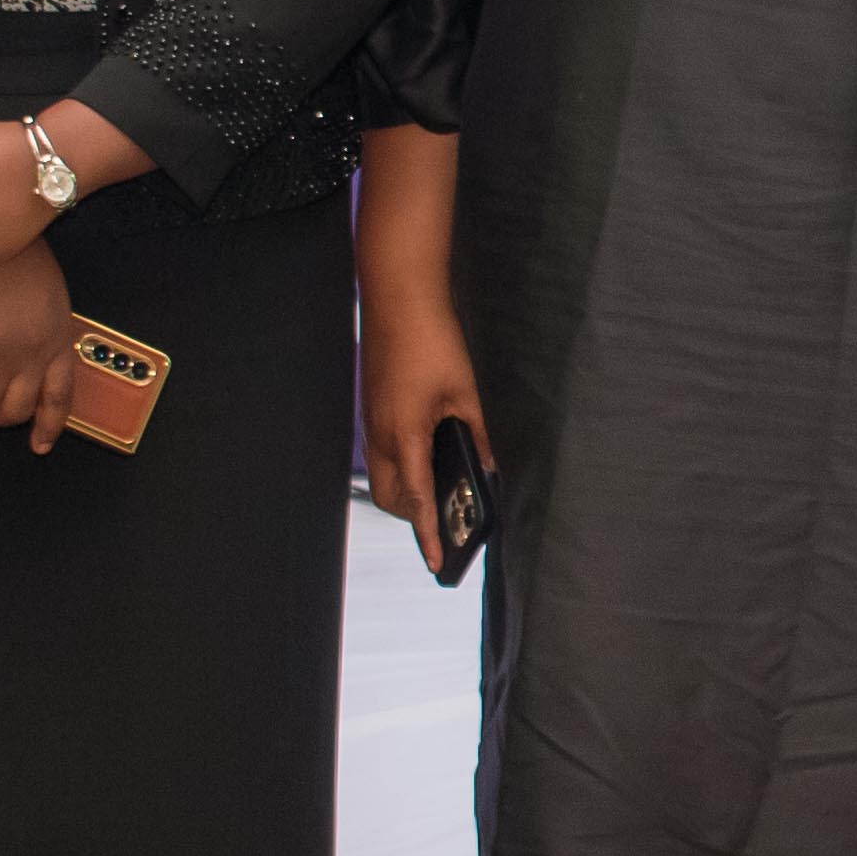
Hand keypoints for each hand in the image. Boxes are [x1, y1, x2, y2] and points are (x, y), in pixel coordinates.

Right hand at [0, 244, 80, 452]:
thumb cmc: (21, 256)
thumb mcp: (48, 297)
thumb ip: (42, 330)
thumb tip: (27, 355)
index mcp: (57, 343)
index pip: (59, 398)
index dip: (48, 426)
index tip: (39, 445)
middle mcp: (34, 357)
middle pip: (14, 409)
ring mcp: (3, 355)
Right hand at [353, 123, 484, 577]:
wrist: (397, 294)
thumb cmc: (433, 340)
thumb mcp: (465, 390)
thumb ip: (476, 433)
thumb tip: (486, 466)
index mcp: (406, 434)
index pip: (418, 498)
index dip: (428, 532)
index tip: (437, 561)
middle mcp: (381, 434)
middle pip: (393, 496)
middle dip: (415, 516)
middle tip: (448, 521)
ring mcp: (371, 420)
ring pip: (384, 475)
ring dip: (408, 490)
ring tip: (442, 489)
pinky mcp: (372, 406)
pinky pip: (382, 452)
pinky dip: (402, 466)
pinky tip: (428, 454)